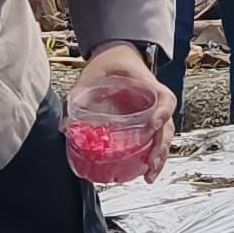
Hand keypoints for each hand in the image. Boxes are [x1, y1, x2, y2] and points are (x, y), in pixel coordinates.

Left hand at [74, 41, 176, 182]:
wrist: (116, 56)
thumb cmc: (107, 64)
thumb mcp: (91, 76)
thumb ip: (78, 98)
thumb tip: (65, 127)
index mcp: (148, 85)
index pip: (165, 99)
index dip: (163, 113)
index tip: (152, 125)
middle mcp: (155, 101)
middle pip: (167, 125)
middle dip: (161, 146)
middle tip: (150, 163)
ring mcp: (153, 112)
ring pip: (164, 136)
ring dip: (160, 157)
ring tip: (149, 176)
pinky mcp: (147, 122)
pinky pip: (154, 139)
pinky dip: (152, 156)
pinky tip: (144, 172)